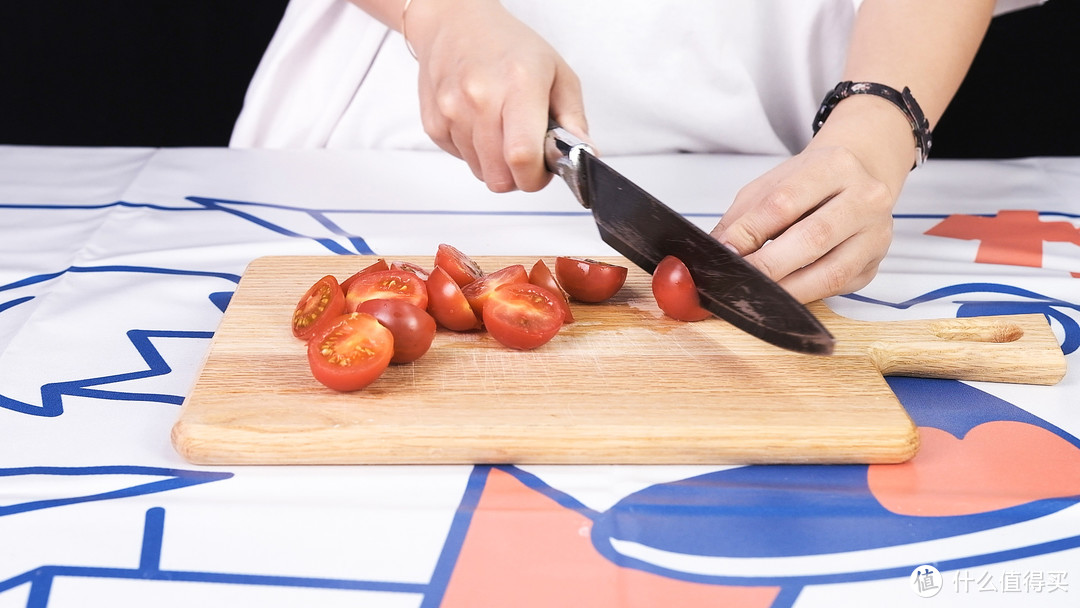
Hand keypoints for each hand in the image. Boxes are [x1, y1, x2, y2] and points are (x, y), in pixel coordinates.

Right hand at [407, 0, 588, 192]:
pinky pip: (462, 161)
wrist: (455, 24)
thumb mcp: (557, 73)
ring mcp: (452, 112)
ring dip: (496, 163)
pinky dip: (475, 152)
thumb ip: (573, 119)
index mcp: (519, 85)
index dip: (536, 177)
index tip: (543, 169)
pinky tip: (480, 124)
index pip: (523, 156)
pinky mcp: (434, 124)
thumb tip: (585, 155)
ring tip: (502, 129)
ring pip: (482, 173)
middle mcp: (480, 99)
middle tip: (526, 151)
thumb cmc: (509, 46)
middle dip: (519, 175)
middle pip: (500, 177)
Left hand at [709, 145, 897, 303]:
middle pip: (812, 238)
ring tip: (757, 295)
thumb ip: (743, 217)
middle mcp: (864, 198)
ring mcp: (875, 234)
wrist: (857, 179)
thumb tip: (721, 251)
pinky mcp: (874, 265)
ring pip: (830, 272)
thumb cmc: (809, 183)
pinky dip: (805, 297)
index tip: (725, 253)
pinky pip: (838, 289)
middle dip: (768, 266)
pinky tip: (783, 297)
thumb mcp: (771, 186)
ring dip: (788, 290)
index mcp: (833, 166)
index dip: (750, 232)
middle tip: (738, 281)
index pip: (784, 202)